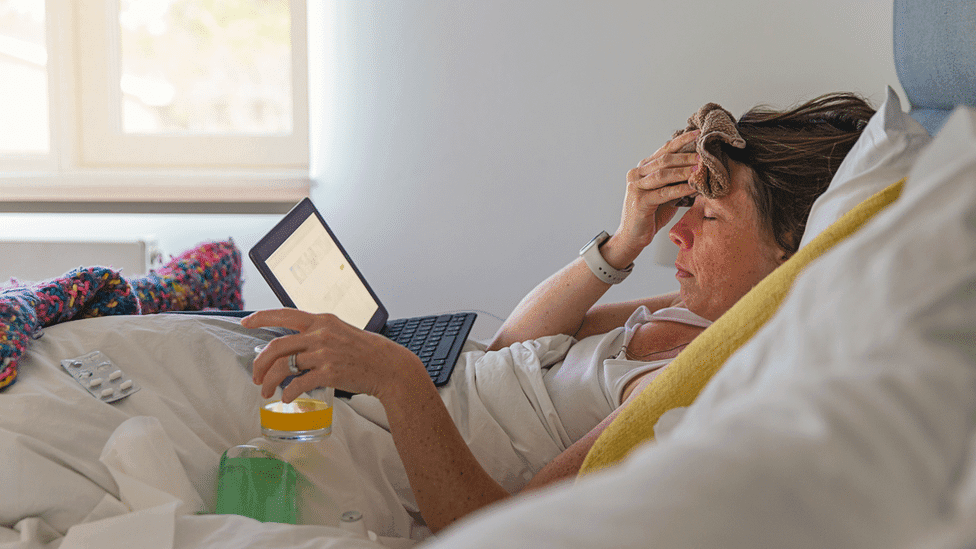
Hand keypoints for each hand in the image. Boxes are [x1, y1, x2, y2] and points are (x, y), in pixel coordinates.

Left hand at [242, 309, 427, 402]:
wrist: (388, 366)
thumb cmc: (365, 351)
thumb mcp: (340, 331)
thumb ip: (318, 333)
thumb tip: (293, 345)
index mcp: (322, 320)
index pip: (284, 314)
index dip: (261, 317)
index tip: (245, 322)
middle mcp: (320, 334)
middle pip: (277, 346)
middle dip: (260, 363)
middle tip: (255, 376)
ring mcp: (324, 354)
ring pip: (284, 367)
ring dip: (269, 381)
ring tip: (266, 391)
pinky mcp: (329, 373)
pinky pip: (299, 384)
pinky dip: (289, 393)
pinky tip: (287, 398)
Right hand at [614, 130, 700, 259]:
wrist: (632, 238)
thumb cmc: (650, 215)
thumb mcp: (665, 194)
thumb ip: (676, 182)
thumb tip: (700, 171)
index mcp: (642, 169)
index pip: (664, 151)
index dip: (681, 141)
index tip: (698, 134)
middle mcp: (636, 174)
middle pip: (664, 160)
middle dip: (686, 156)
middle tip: (704, 154)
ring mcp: (636, 187)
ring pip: (663, 174)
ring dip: (684, 170)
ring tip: (701, 168)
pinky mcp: (640, 201)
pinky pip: (664, 192)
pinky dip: (681, 189)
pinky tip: (694, 186)